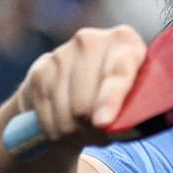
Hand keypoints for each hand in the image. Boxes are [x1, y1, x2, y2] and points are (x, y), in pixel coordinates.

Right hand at [18, 25, 146, 148]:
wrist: (79, 83)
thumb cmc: (118, 95)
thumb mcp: (133, 98)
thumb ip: (130, 109)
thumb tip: (109, 126)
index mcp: (125, 41)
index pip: (118, 72)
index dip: (109, 100)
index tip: (103, 123)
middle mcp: (91, 41)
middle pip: (85, 103)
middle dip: (91, 128)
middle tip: (100, 130)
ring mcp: (62, 54)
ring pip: (65, 114)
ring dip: (74, 132)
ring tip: (84, 128)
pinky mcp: (39, 70)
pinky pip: (45, 115)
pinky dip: (55, 130)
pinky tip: (64, 124)